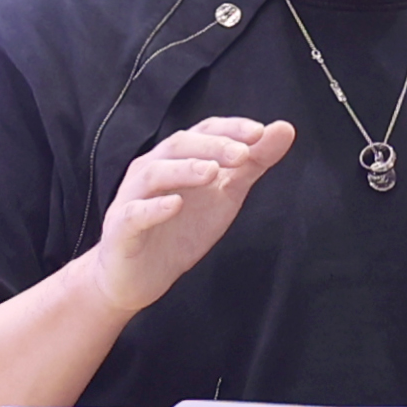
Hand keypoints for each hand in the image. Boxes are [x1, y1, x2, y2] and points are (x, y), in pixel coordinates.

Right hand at [83, 118, 295, 317]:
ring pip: (155, 173)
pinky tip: (175, 206)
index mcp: (177, 158)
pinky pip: (135, 213)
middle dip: (213, 147)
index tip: (260, 132)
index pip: (204, 131)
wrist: (138, 277)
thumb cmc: (181, 230)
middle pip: (179, 145)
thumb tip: (284, 129)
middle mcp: (152, 169)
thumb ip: (252, 164)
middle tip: (243, 154)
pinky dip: (154, 208)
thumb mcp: (225, 195)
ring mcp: (133, 197)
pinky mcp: (122, 228)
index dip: (231, 128)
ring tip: (212, 172)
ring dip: (184, 170)